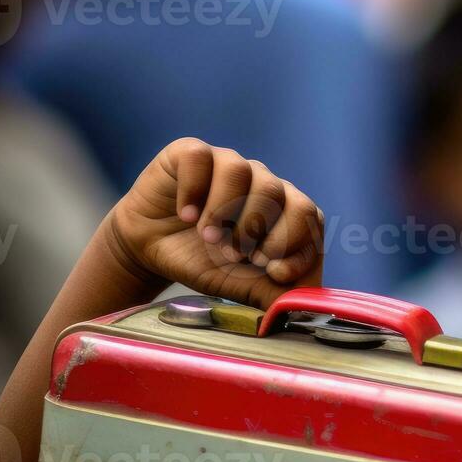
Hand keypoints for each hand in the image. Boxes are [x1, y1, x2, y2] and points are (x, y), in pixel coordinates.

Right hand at [104, 138, 324, 307]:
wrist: (152, 250)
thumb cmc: (205, 262)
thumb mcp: (242, 286)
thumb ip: (275, 295)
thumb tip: (302, 308)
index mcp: (283, 209)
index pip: (309, 215)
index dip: (295, 243)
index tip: (273, 270)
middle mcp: (260, 181)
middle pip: (276, 191)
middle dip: (256, 229)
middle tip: (235, 255)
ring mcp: (227, 163)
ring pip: (239, 170)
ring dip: (223, 211)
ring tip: (208, 238)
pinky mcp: (191, 154)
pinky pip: (200, 157)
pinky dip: (193, 189)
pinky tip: (185, 215)